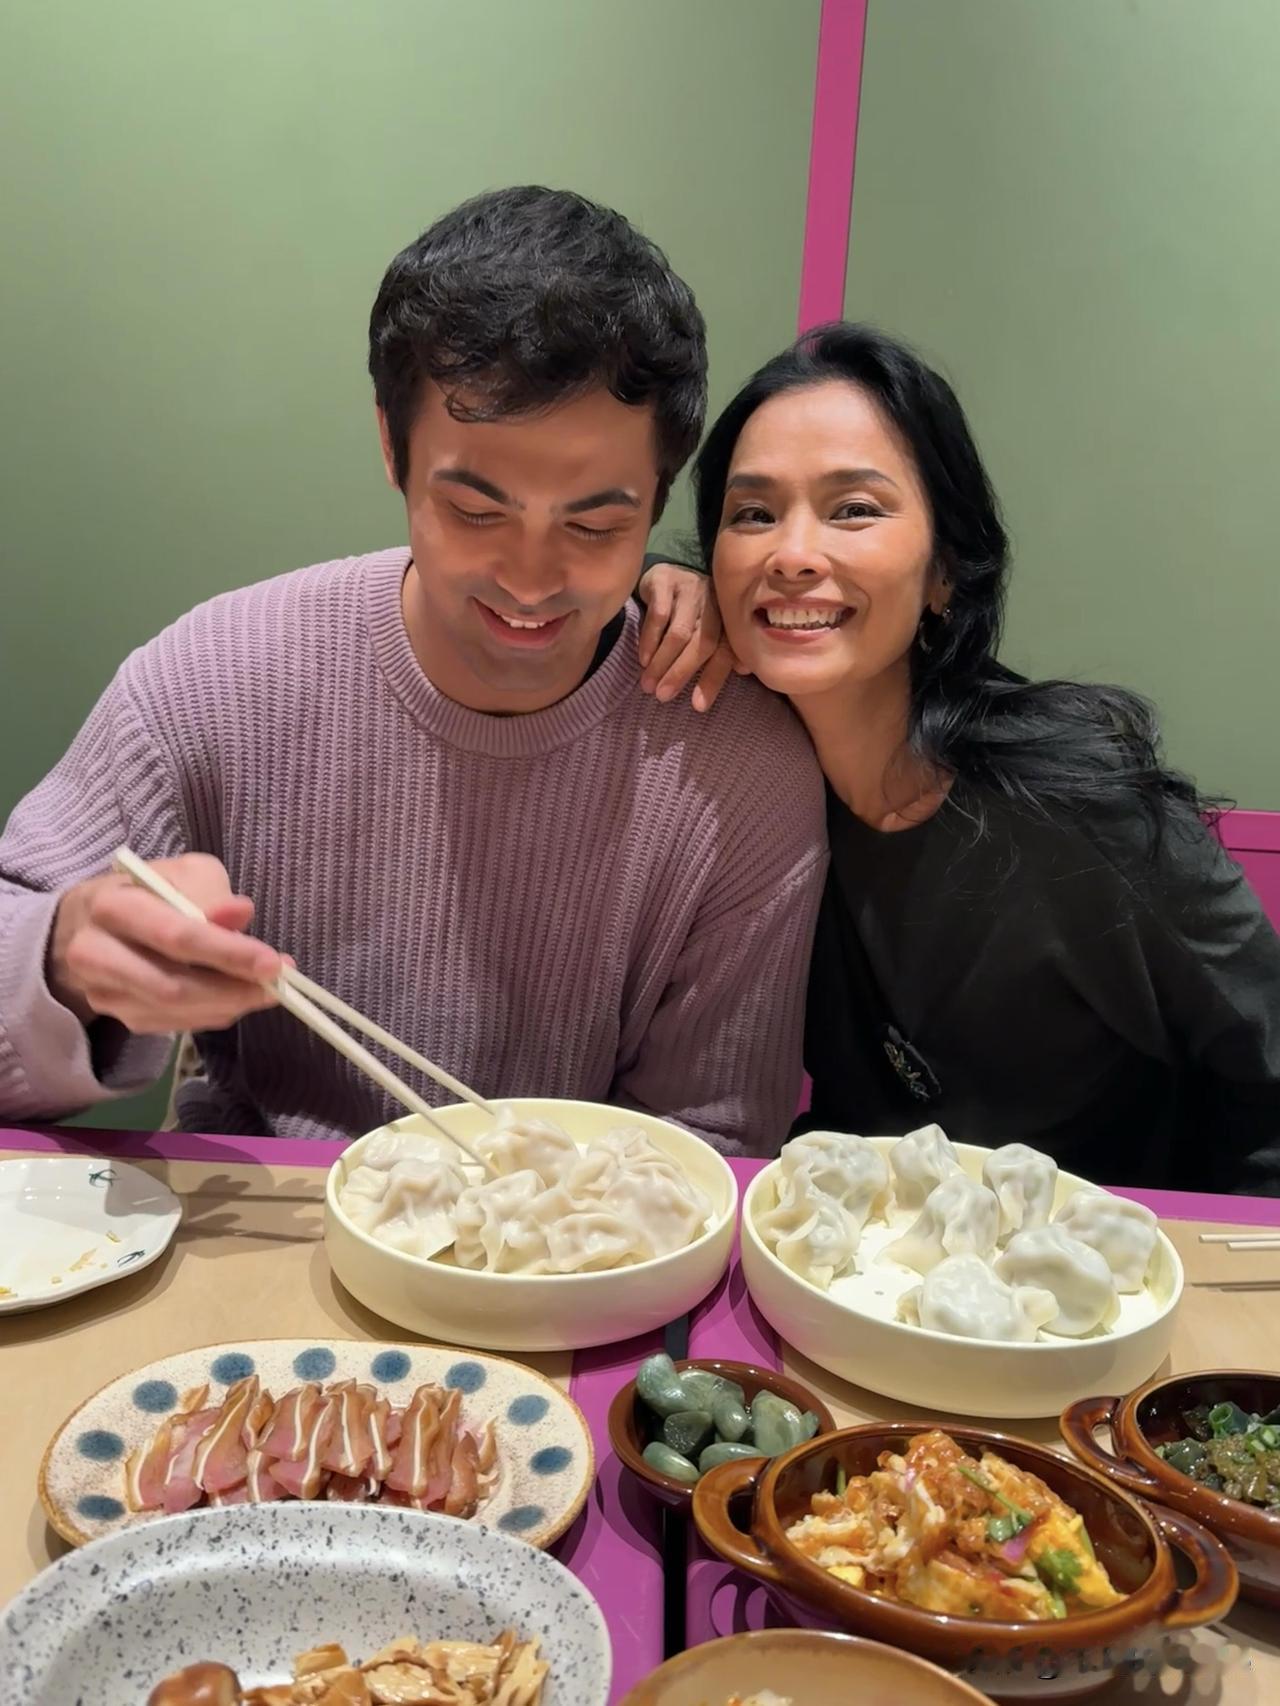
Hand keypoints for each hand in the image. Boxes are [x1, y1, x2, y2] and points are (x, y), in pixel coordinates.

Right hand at [49, 853, 284, 1034]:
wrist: (89, 923)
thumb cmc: (148, 891)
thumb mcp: (183, 873)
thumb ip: (211, 892)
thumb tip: (241, 913)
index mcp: (111, 905)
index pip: (174, 935)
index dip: (227, 952)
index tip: (273, 963)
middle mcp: (94, 952)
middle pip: (173, 985)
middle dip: (233, 989)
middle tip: (277, 985)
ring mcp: (101, 990)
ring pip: (175, 1011)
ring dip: (228, 1005)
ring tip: (264, 991)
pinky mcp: (115, 1016)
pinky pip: (174, 1024)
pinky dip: (213, 1014)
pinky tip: (233, 999)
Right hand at [636, 561, 739, 712]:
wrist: (665, 573)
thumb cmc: (689, 611)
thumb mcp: (707, 628)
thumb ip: (723, 651)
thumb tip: (745, 670)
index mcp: (728, 618)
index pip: (725, 652)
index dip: (713, 680)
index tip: (697, 706)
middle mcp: (713, 602)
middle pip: (703, 643)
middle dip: (682, 673)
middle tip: (663, 696)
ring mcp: (690, 588)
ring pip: (680, 632)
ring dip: (662, 662)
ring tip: (648, 685)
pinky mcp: (665, 580)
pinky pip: (659, 615)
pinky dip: (650, 641)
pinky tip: (644, 659)